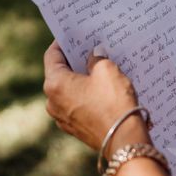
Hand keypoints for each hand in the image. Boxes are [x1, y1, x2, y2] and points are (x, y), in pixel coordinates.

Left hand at [43, 41, 149, 157]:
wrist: (123, 139)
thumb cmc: (113, 102)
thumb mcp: (107, 69)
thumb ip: (96, 58)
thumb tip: (94, 55)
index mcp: (55, 84)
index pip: (51, 56)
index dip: (61, 43)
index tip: (71, 35)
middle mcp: (52, 102)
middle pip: (59, 73)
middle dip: (74, 61)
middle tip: (88, 49)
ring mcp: (62, 117)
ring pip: (68, 90)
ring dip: (80, 79)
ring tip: (98, 68)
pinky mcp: (74, 128)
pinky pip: (76, 105)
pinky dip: (85, 95)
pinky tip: (101, 89)